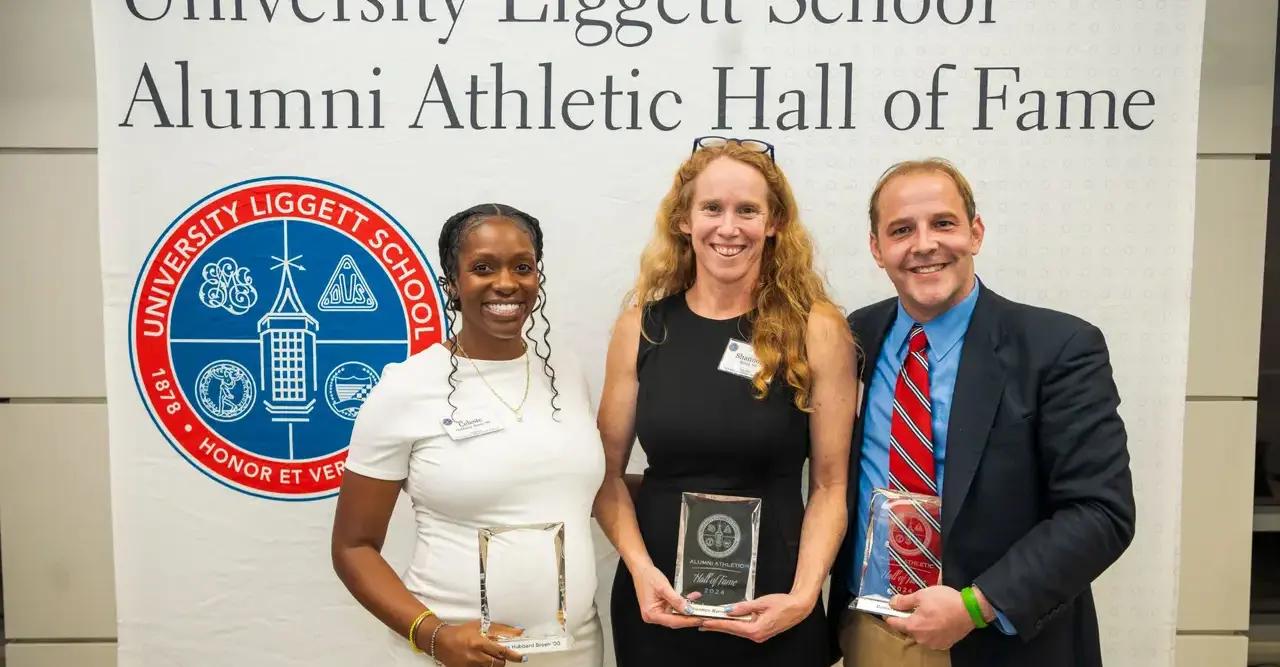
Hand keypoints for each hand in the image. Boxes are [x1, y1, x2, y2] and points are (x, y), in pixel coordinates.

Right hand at [423, 619, 526, 666]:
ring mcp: (470, 665)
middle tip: (500, 655)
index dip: (513, 655)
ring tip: (486, 656)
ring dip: (492, 663)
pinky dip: (483, 666)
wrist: (440, 641)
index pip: (501, 651)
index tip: (522, 657)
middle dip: (502, 660)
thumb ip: (500, 629)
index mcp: (479, 642)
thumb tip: (518, 631)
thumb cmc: (462, 631)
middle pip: (497, 663)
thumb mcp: (480, 626)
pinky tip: (479, 660)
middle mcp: (475, 656)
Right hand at [633, 565, 702, 629]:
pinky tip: (691, 598)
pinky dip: (682, 604)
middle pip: (674, 621)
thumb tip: (688, 611)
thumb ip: (677, 600)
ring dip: (687, 610)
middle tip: (703, 616)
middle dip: (689, 617)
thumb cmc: (648, 577)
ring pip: (675, 615)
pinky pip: (673, 608)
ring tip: (700, 608)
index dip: (687, 621)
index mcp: (651, 614)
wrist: (641, 569)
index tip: (699, 620)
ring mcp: (656, 612)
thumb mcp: (664, 588)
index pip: (673, 621)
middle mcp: (652, 616)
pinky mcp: (660, 607)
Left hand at [697, 593, 813, 642]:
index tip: (705, 621)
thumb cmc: (783, 604)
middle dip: (717, 626)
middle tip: (702, 622)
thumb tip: (729, 609)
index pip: (731, 626)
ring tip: (710, 622)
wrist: (798, 608)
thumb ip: (744, 607)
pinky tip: (728, 621)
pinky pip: (744, 629)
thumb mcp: (761, 602)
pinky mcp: (761, 632)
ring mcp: (759, 635)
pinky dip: (734, 625)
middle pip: (732, 630)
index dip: (717, 623)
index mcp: (755, 629)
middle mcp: (756, 636)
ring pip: (737, 630)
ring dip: (724, 626)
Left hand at [883, 585, 976, 650]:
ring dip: (921, 626)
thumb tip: (892, 603)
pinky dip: (932, 631)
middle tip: (915, 608)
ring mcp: (933, 644)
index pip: (893, 623)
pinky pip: (932, 638)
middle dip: (908, 619)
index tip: (890, 609)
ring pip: (920, 635)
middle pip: (907, 629)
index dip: (890, 615)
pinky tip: (938, 622)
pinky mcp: (944, 645)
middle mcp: (920, 639)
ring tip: (929, 614)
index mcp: (912, 626)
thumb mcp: (922, 595)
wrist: (969, 610)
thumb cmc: (944, 601)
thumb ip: (904, 601)